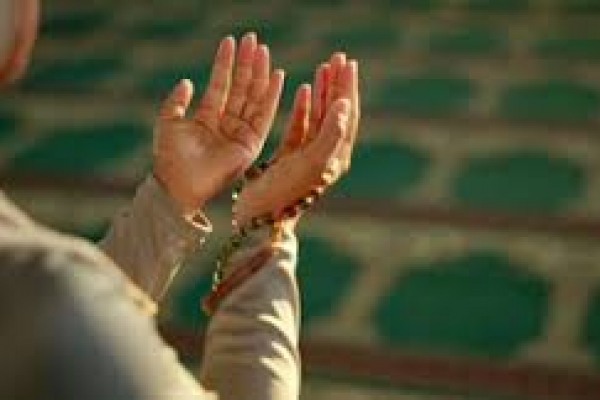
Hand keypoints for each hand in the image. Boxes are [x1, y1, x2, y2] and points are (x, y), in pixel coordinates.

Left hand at [153, 33, 283, 214]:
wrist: (179, 182)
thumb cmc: (170, 156)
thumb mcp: (168, 121)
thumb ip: (176, 101)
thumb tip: (187, 81)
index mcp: (208, 118)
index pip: (221, 85)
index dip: (225, 64)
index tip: (230, 41)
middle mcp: (227, 124)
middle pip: (241, 88)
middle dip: (246, 64)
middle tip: (252, 39)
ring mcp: (241, 133)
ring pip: (254, 97)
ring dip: (259, 74)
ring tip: (263, 50)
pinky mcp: (252, 144)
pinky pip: (265, 116)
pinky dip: (272, 96)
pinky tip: (277, 76)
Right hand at [235, 53, 359, 227]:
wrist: (259, 216)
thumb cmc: (286, 191)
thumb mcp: (312, 162)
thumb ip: (330, 133)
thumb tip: (345, 104)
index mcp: (336, 157)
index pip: (347, 115)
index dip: (348, 89)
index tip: (348, 64)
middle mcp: (325, 155)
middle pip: (336, 112)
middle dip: (338, 84)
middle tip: (338, 58)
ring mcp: (307, 155)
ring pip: (318, 116)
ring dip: (322, 91)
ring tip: (323, 67)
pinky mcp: (289, 157)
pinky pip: (300, 127)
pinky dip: (302, 108)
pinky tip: (303, 90)